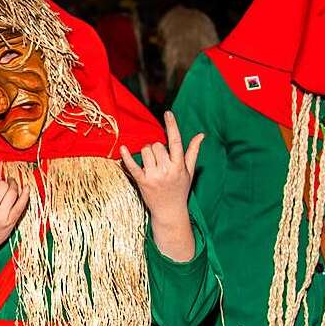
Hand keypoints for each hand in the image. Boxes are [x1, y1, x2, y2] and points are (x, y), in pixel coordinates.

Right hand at [0, 154, 28, 294]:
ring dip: (14, 186)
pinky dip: (25, 195)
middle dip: (3, 181)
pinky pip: (21, 205)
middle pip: (1, 186)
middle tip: (3, 181)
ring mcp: (1, 216)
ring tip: (11, 184)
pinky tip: (26, 188)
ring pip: (12, 194)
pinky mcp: (11, 222)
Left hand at [121, 111, 203, 261]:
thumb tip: (201, 135)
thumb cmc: (180, 190)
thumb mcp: (189, 171)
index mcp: (179, 166)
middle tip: (161, 160)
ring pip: (146, 151)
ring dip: (147, 154)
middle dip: (158, 149)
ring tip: (152, 165)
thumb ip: (193, 152)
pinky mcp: (142, 182)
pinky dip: (126, 157)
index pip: (176, 142)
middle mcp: (166, 170)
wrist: (170, 212)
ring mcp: (153, 176)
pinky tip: (123, 148)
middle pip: (157, 145)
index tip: (168, 113)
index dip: (172, 126)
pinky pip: (132, 165)